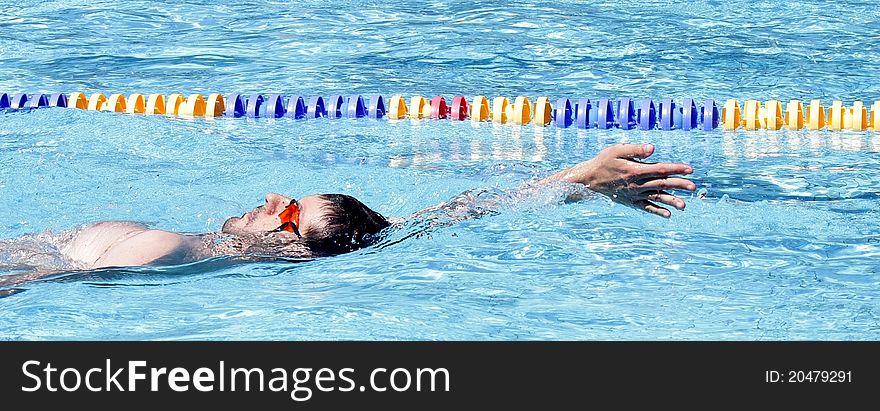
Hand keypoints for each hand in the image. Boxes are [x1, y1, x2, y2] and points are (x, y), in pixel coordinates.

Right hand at [555, 143, 695, 217]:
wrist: (588, 179)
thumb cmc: (603, 161)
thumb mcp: (617, 150)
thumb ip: (636, 149)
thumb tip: (653, 148)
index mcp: (635, 170)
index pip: (660, 169)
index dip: (676, 169)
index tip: (690, 169)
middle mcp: (636, 184)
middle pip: (662, 184)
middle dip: (679, 185)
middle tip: (693, 187)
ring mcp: (633, 194)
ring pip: (656, 198)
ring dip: (671, 201)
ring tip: (685, 205)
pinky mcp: (630, 201)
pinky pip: (645, 207)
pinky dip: (657, 211)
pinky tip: (668, 215)